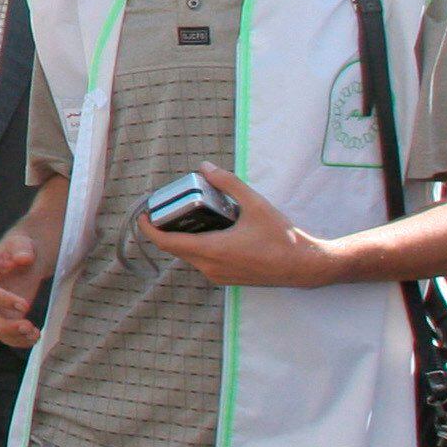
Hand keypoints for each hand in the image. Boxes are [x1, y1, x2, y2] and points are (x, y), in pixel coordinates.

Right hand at [0, 233, 46, 346]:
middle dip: (4, 327)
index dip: (2, 300)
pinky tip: (35, 336)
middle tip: (27, 326)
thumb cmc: (21, 248)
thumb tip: (23, 258)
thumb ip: (21, 248)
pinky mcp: (4, 319)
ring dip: (14, 337)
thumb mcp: (21, 242)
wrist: (26, 257)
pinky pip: (6, 336)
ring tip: (35, 333)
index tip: (25, 305)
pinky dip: (20, 340)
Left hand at [138, 165, 337, 288]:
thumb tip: (206, 168)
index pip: (167, 243)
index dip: (149, 229)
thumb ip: (229, 184)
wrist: (305, 267)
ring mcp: (219, 275)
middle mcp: (210, 267)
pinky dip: (197, 246)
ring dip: (182, 238)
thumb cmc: (281, 238)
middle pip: (175, 248)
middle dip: (165, 229)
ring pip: (189, 256)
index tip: (141, 214)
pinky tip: (208, 229)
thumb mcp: (255, 204)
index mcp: (211, 250)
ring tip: (186, 215)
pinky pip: (202, 261)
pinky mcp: (228, 278)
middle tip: (166, 207)